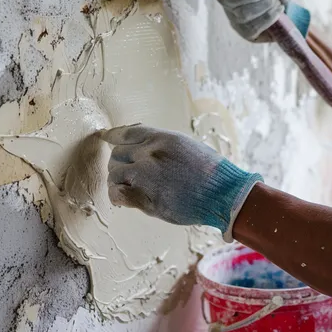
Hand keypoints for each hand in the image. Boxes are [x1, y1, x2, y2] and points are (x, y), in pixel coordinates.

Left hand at [100, 124, 261, 240]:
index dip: (113, 136)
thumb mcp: (188, 146)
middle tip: (126, 172)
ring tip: (126, 186)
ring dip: (117, 180)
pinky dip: (116, 195)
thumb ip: (162, 145)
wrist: (224, 194)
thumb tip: (139, 147)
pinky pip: (116, 193)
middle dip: (119, 162)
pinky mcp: (145, 198)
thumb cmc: (211, 172)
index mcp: (163, 138)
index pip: (126, 133)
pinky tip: (123, 199)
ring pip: (113, 173)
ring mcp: (146, 176)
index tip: (107, 139)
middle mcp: (151, 154)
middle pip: (117, 153)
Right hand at [215, 0, 310, 41]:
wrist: (289, 9)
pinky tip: (277, 11)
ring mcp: (235, 20)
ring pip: (243, 14)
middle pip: (232, 1)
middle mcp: (227, 4)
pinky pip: (253, 27)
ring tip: (275, 2)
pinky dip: (269, 17)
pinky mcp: (246, 34)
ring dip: (265, 6)